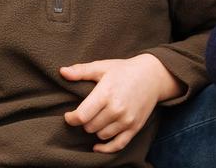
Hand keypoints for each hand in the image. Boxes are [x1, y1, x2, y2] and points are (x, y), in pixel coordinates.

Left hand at [60, 54, 182, 152]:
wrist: (154, 75)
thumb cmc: (125, 70)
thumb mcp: (103, 67)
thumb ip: (81, 71)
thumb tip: (62, 72)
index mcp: (106, 93)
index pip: (81, 116)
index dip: (71, 118)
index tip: (69, 115)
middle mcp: (117, 109)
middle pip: (89, 127)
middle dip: (85, 122)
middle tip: (88, 113)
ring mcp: (127, 120)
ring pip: (101, 136)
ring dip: (96, 130)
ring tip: (98, 119)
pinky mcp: (135, 127)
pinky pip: (117, 145)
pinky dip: (106, 148)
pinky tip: (97, 146)